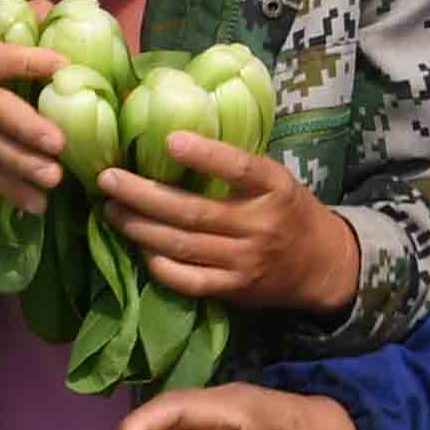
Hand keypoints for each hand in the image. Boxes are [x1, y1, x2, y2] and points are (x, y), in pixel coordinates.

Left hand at [97, 127, 364, 315]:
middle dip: (143, 195)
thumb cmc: (288, 211)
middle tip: (108, 179)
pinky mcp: (234, 289)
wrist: (321, 264)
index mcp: (275, 189)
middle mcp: (260, 226)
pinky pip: (188, 279)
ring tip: (111, 210)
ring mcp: (246, 261)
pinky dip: (159, 265)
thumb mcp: (276, 180)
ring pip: (182, 245)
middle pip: (193, 211)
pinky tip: (139, 248)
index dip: (204, 155)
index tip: (169, 139)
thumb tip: (172, 140)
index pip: (239, 169)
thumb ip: (235, 168)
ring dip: (140, 228)